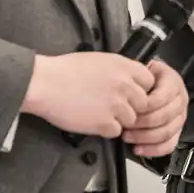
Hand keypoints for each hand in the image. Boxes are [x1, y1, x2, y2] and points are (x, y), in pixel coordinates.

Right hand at [22, 53, 152, 138]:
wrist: (44, 83)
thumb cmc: (64, 71)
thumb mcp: (99, 60)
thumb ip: (120, 70)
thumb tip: (131, 79)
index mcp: (124, 66)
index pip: (149, 82)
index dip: (141, 89)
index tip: (131, 93)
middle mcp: (124, 85)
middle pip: (144, 103)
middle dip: (131, 107)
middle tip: (114, 106)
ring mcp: (116, 105)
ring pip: (131, 120)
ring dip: (118, 119)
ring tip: (98, 112)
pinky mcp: (105, 123)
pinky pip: (116, 132)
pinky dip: (105, 129)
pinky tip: (92, 120)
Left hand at [123, 60, 188, 157]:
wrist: (150, 85)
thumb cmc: (143, 80)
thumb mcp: (141, 71)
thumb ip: (139, 76)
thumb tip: (128, 86)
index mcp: (173, 83)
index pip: (162, 98)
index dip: (144, 106)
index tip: (128, 109)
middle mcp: (180, 100)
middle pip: (165, 117)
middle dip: (142, 123)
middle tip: (124, 125)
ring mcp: (180, 118)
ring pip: (167, 132)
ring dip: (145, 137)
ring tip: (127, 136)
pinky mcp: (177, 132)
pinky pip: (169, 145)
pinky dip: (153, 150)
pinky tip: (138, 149)